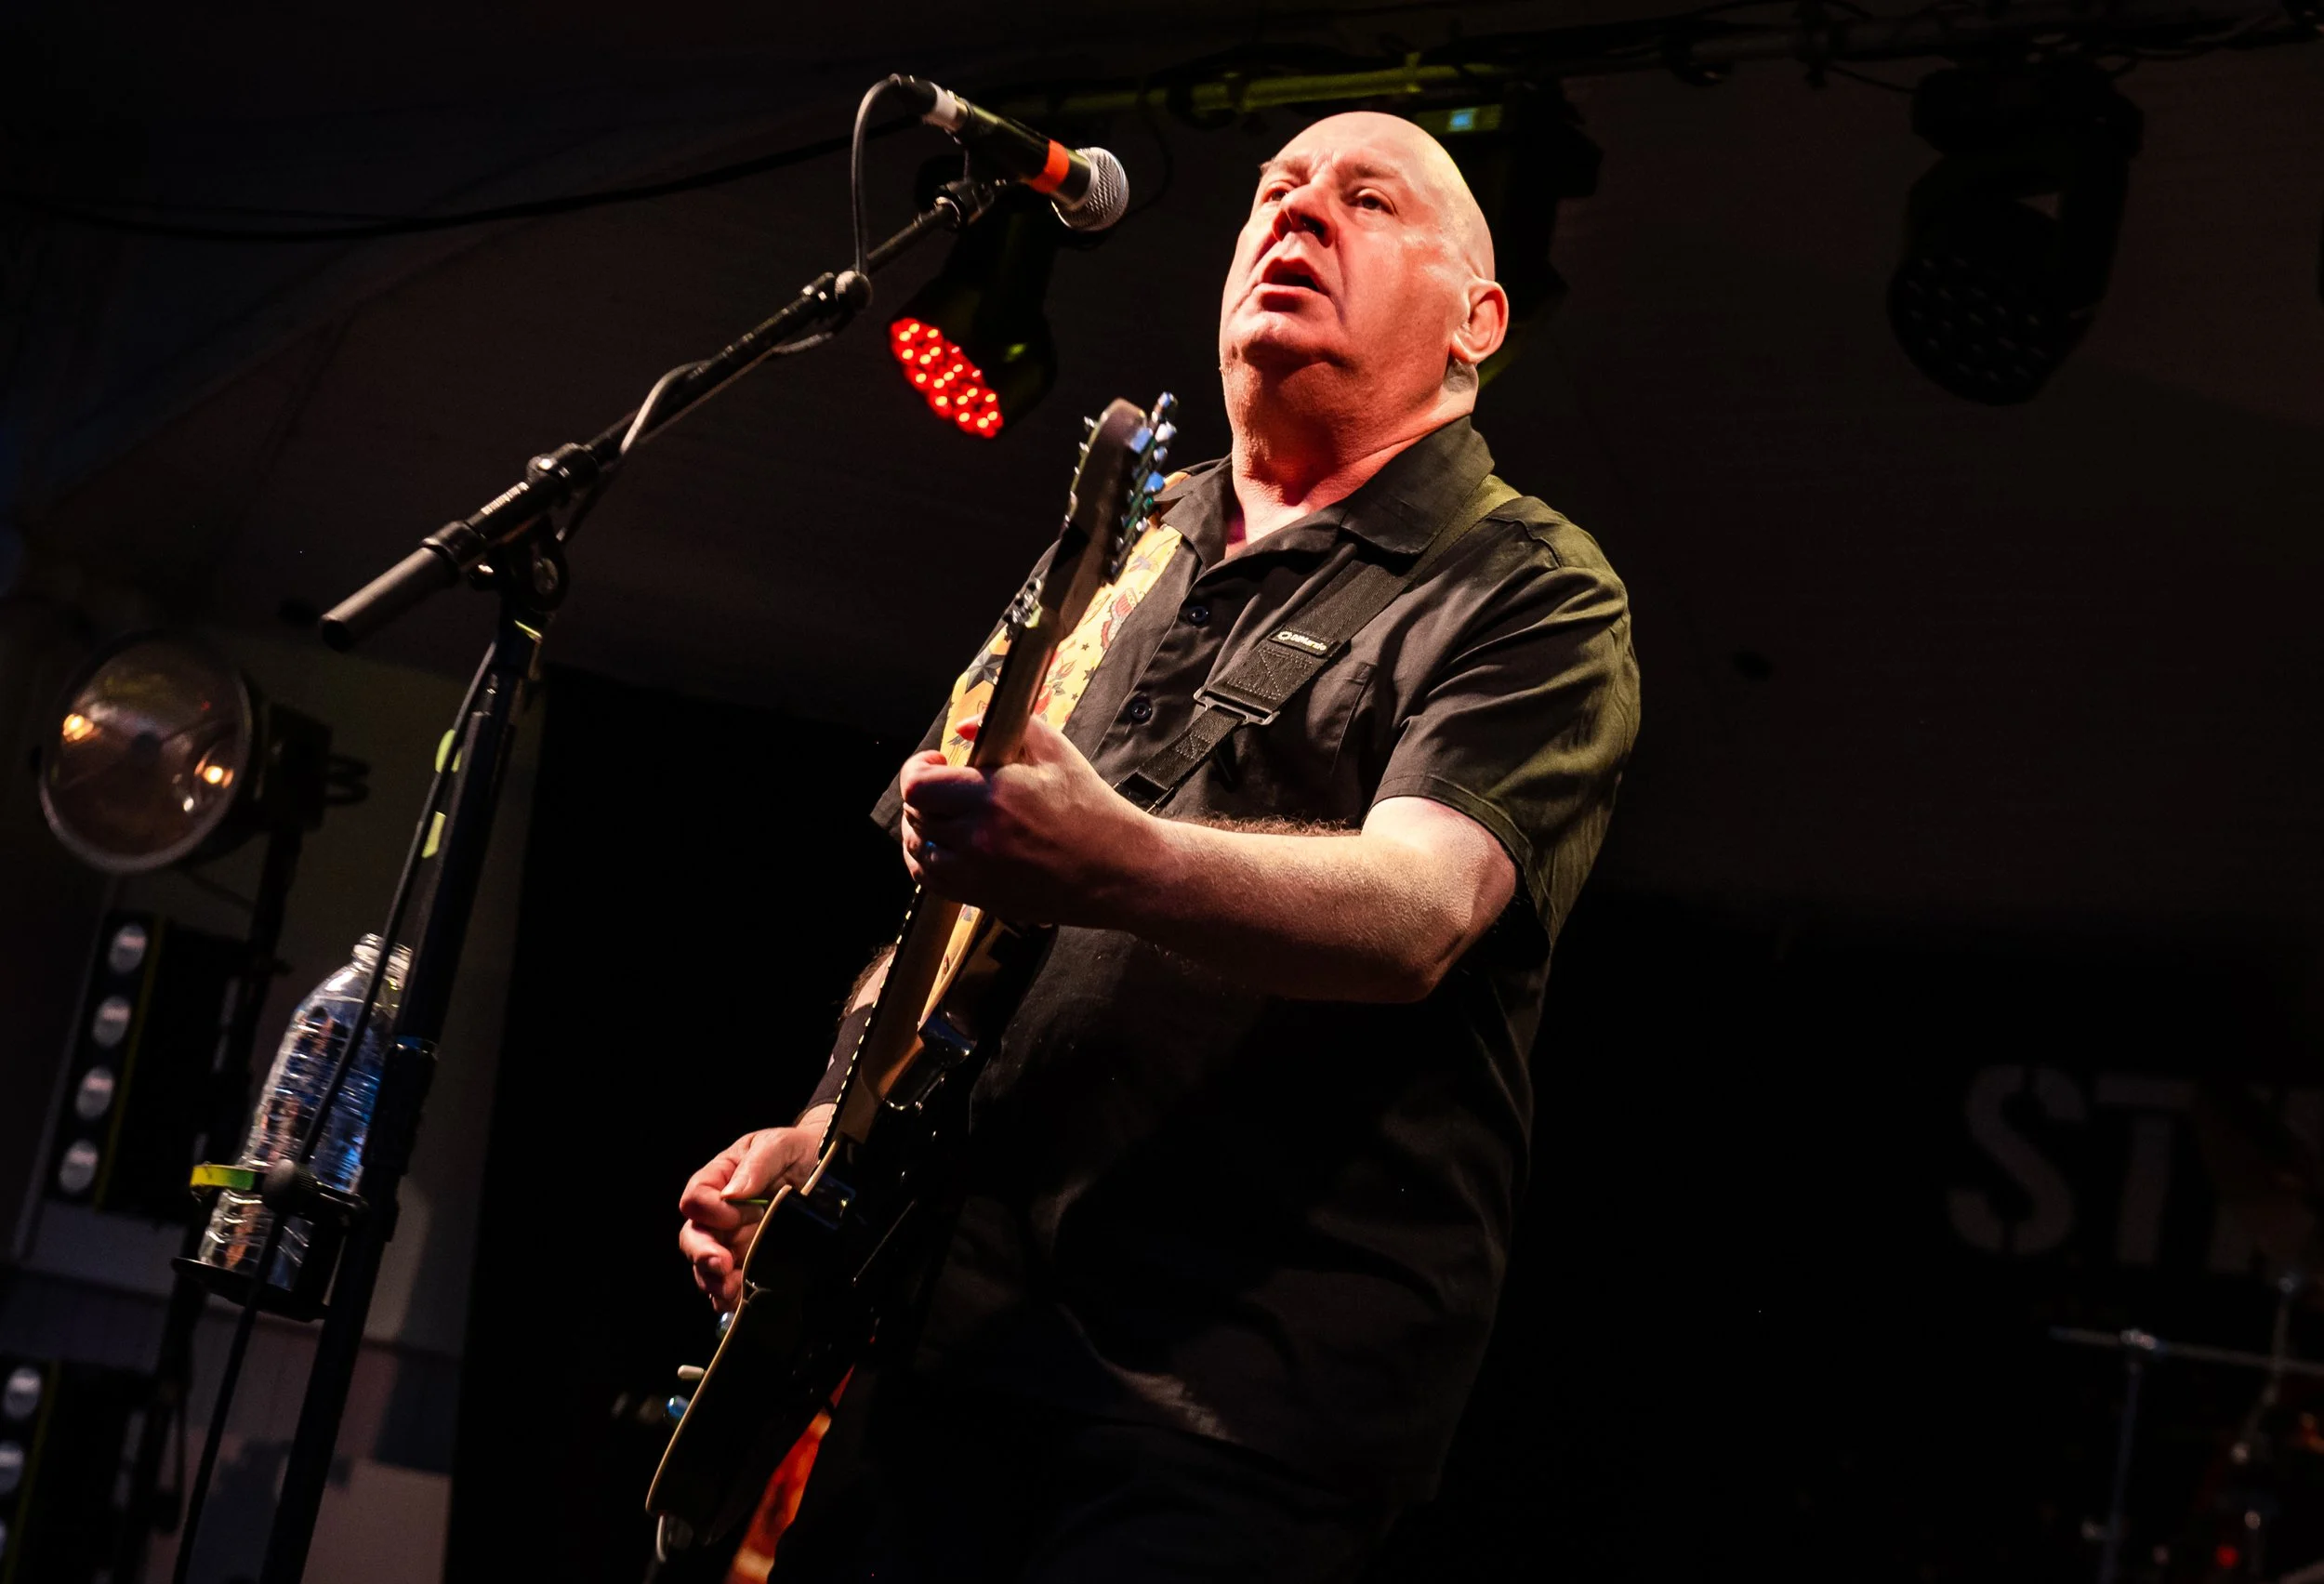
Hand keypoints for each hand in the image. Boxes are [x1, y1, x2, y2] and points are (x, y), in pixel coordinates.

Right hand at [676, 1104, 831, 1312]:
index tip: (746, 1211)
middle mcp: (718, 1215)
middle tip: (721, 1265)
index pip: (696, 1199)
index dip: (713, 1210)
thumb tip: (732, 1194)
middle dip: (703, 1254)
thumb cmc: (796, 1151)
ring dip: (715, 1281)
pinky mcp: (749, 1261)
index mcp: (718, 1180)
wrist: (825, 1169)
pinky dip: (731, 1296)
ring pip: (707, 1267)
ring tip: (732, 1290)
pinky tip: (740, 1301)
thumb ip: (757, 1164)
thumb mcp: (779, 1145)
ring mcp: (732, 1241)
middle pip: (693, 1237)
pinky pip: (730, 1283)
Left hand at [897, 717, 1161, 923]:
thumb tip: (967, 727)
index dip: (917, 768)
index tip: (935, 761)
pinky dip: (926, 861)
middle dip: (925, 793)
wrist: (1119, 870)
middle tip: (944, 784)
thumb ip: (1008, 730)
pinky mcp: (983, 898)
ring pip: (917, 850)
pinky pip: (931, 881)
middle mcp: (977, 840)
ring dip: (921, 827)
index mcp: (993, 798)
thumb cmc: (1093, 812)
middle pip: (916, 815)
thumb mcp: (1057, 753)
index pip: (918, 786)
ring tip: (940, 814)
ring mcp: (977, 874)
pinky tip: (941, 846)